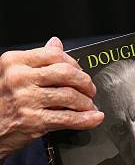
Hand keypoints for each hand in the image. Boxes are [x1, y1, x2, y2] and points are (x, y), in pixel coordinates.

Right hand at [0, 36, 103, 160]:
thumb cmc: (1, 102)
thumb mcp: (12, 74)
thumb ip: (36, 61)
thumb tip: (56, 43)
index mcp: (14, 62)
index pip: (54, 55)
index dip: (74, 63)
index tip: (80, 72)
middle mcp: (19, 79)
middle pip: (66, 73)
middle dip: (85, 82)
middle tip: (90, 89)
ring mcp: (27, 100)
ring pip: (70, 95)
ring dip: (86, 102)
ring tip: (89, 105)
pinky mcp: (34, 121)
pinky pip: (68, 118)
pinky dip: (86, 119)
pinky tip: (94, 118)